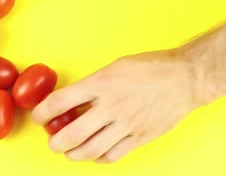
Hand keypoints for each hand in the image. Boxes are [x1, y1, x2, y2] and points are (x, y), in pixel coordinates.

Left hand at [31, 49, 199, 162]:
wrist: (186, 78)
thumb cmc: (152, 67)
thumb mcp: (116, 66)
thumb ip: (94, 85)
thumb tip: (74, 101)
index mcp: (102, 82)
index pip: (60, 101)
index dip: (42, 112)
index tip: (38, 116)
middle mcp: (111, 105)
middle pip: (71, 134)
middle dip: (55, 142)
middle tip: (52, 141)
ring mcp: (126, 124)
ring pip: (90, 150)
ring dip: (73, 154)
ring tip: (69, 150)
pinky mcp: (140, 137)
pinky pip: (112, 156)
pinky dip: (98, 158)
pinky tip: (95, 153)